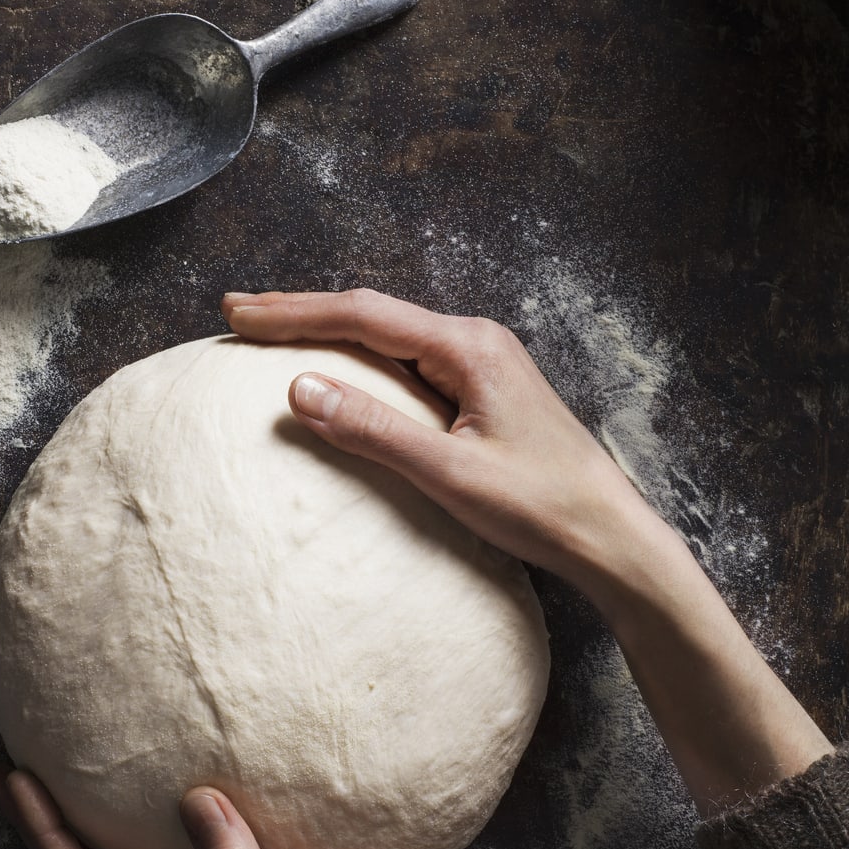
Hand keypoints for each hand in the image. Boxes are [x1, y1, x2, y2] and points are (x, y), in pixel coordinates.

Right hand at [221, 284, 657, 582]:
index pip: (362, 316)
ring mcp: (482, 363)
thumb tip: (299, 388)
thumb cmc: (541, 508)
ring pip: (389, 336)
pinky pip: (408, 363)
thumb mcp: (448, 474)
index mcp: (468, 347)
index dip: (294, 313)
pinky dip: (360, 360)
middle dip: (302, 313)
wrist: (610, 536)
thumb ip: (372, 429)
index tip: (237, 314)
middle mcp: (475, 341)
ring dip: (329, 333)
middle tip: (237, 315)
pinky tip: (338, 371)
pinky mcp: (483, 391)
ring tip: (272, 334)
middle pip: (372, 315)